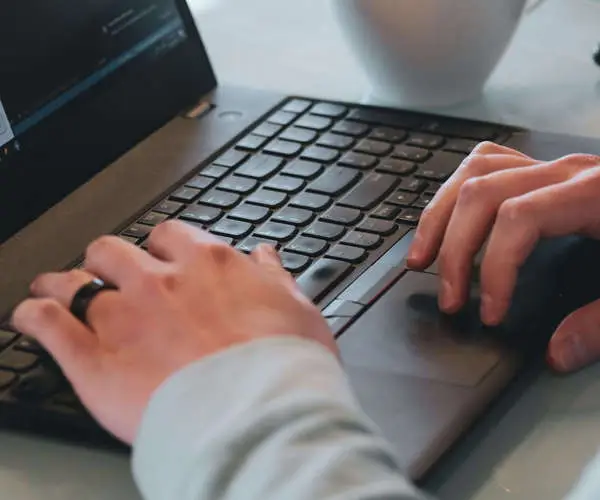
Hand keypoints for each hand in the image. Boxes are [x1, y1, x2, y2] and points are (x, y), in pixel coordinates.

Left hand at [12, 222, 335, 443]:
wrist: (259, 416)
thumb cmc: (283, 367)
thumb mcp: (296, 310)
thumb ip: (274, 277)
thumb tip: (266, 256)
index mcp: (208, 265)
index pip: (169, 236)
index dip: (159, 247)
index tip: (160, 259)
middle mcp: (160, 282)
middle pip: (113, 252)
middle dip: (108, 261)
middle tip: (109, 275)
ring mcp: (123, 318)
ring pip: (74, 283)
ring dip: (62, 283)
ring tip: (55, 287)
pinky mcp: (94, 361)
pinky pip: (48, 326)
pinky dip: (34, 317)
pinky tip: (30, 316)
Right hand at [406, 141, 599, 372]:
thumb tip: (556, 353)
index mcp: (593, 194)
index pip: (516, 220)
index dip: (493, 268)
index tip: (490, 313)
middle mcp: (564, 172)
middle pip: (481, 193)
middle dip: (454, 249)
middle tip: (448, 298)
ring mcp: (552, 167)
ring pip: (474, 172)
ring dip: (440, 215)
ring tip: (422, 257)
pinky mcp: (546, 171)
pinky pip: (487, 165)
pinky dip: (457, 191)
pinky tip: (449, 220)